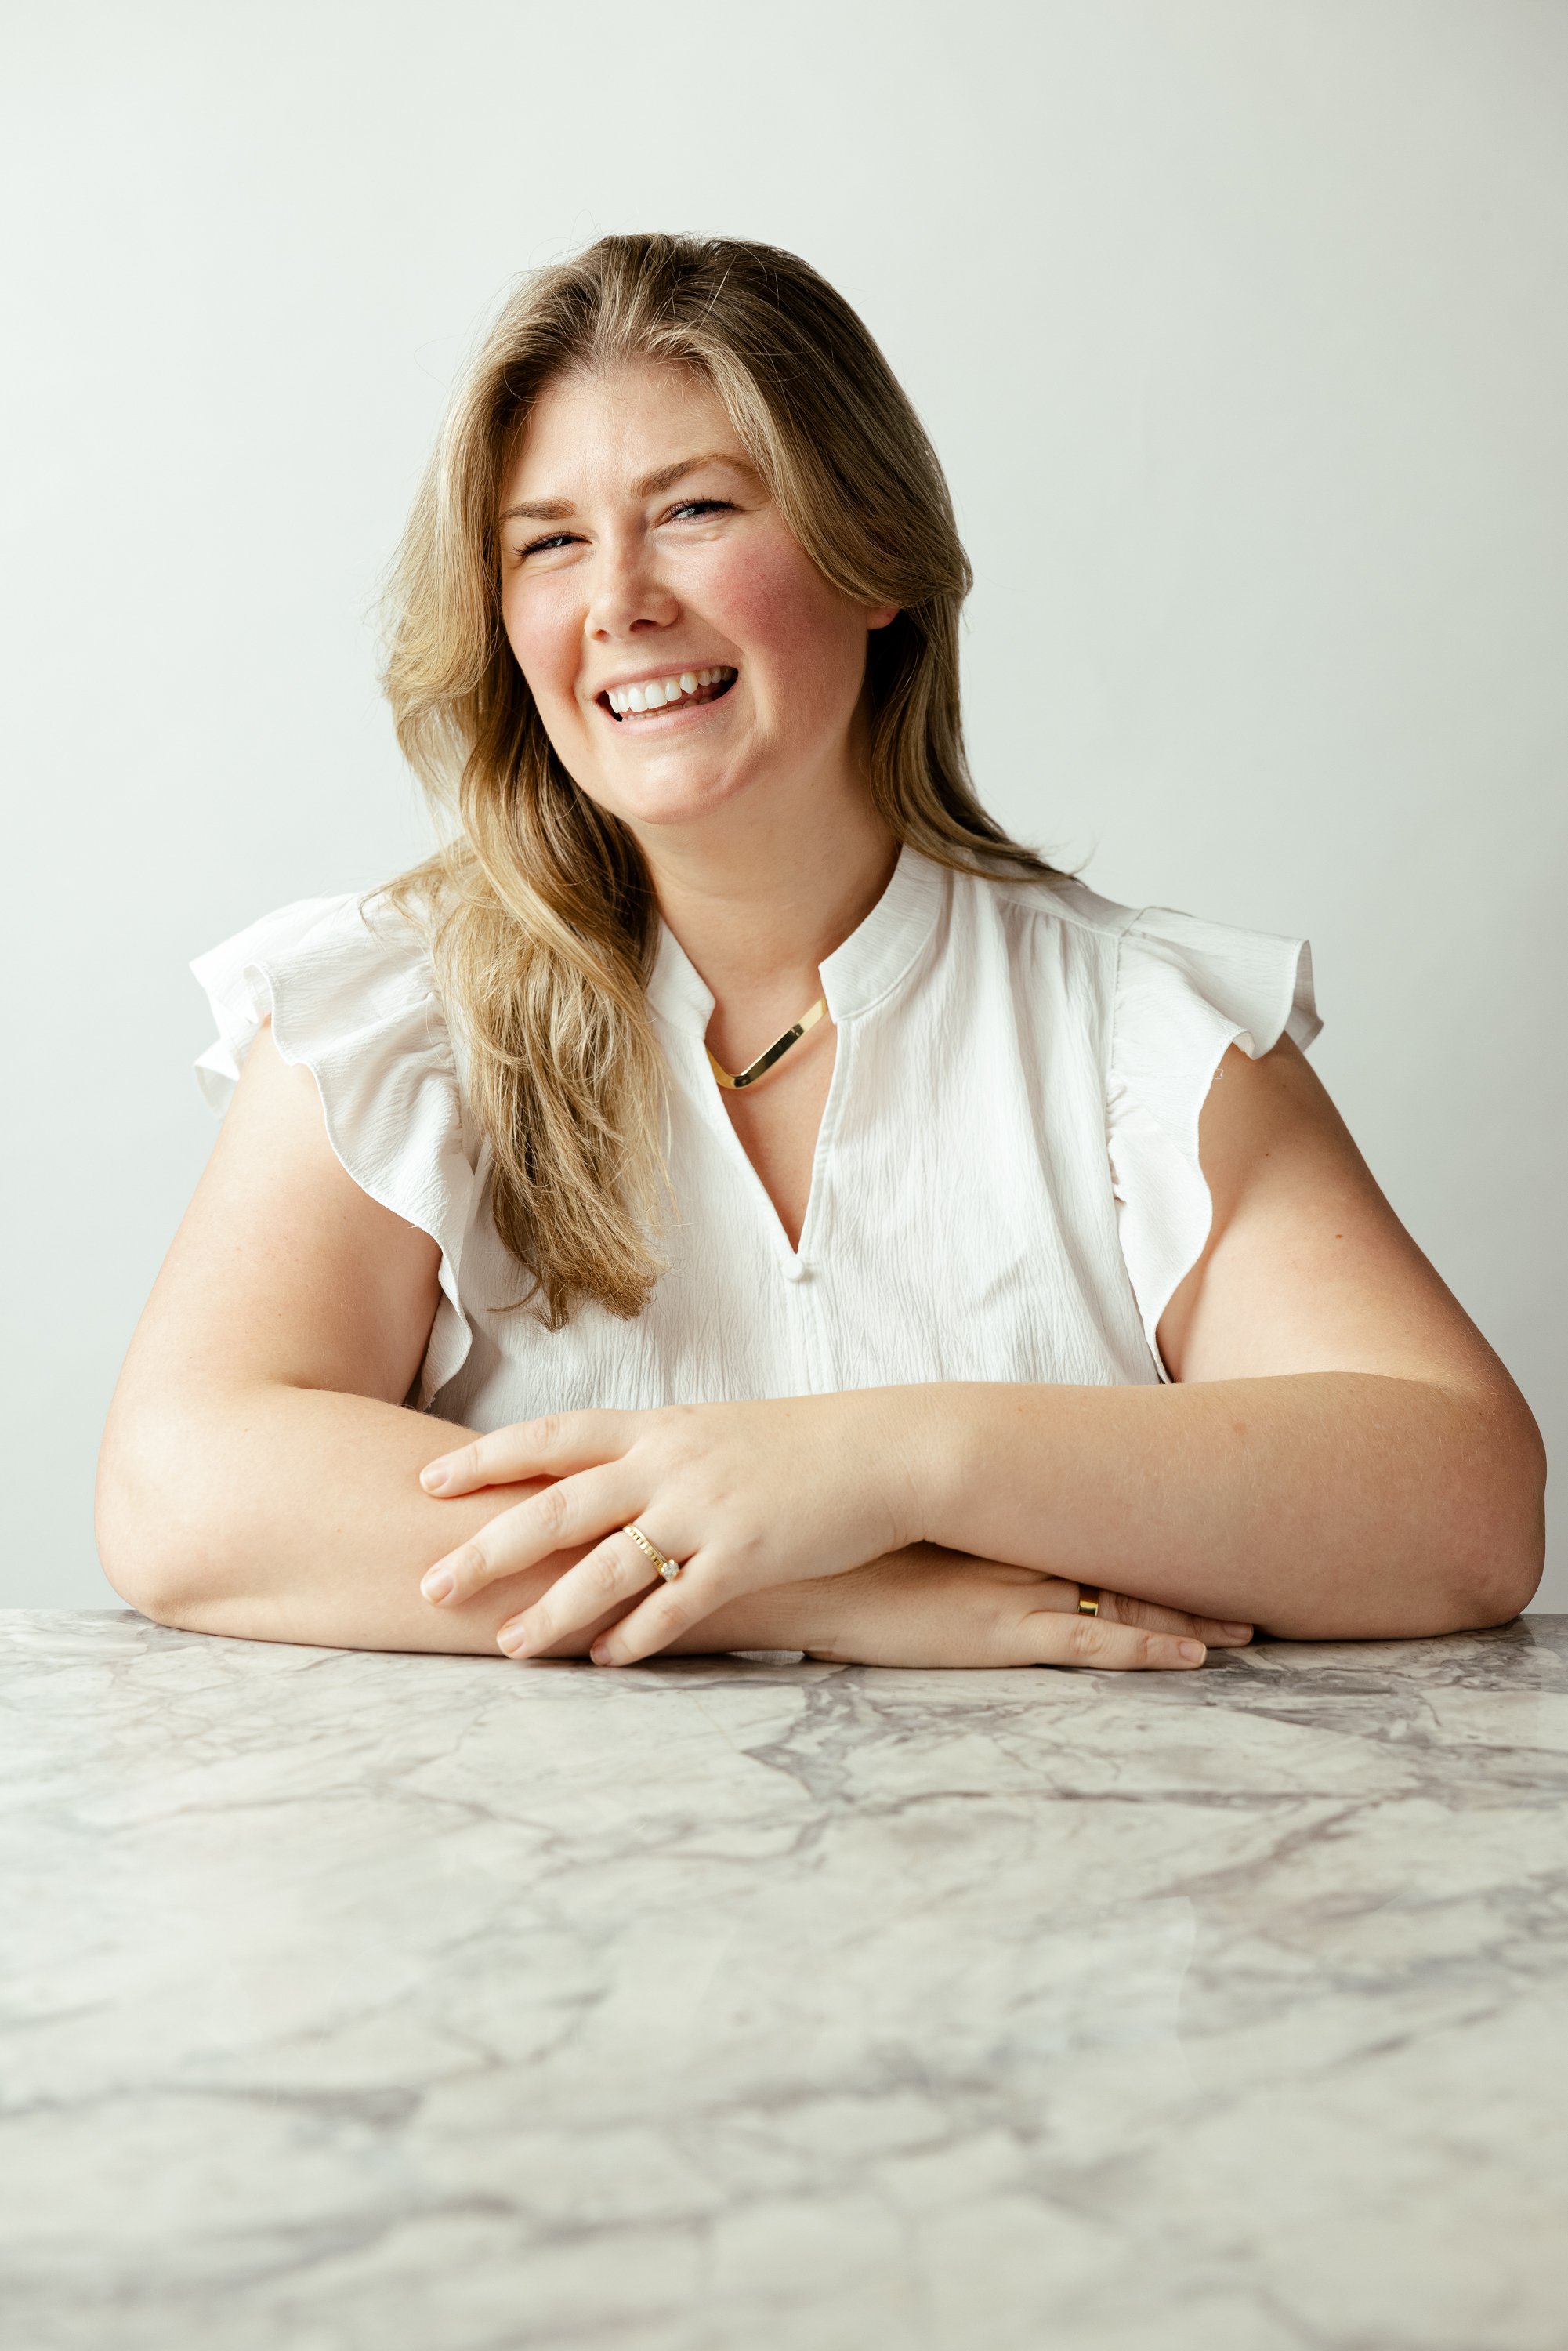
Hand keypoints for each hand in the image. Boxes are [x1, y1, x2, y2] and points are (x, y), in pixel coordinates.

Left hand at [416, 1394, 923, 1663]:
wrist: (883, 1451)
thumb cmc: (795, 1447)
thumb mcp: (710, 1434)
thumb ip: (648, 1457)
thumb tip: (587, 1488)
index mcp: (656, 1428)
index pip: (553, 1436)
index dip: (486, 1459)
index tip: (427, 1481)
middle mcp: (670, 1463)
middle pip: (558, 1506)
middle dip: (488, 1547)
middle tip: (430, 1585)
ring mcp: (708, 1509)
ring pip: (610, 1566)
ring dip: (553, 1611)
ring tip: (507, 1645)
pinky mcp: (749, 1554)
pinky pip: (680, 1603)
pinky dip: (637, 1635)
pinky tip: (604, 1660)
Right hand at [782, 1547, 1251, 1669]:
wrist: (796, 1569)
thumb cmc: (832, 1558)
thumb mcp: (893, 1539)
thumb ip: (935, 1541)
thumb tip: (949, 1545)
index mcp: (993, 1526)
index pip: (1088, 1525)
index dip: (1145, 1534)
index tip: (1195, 1532)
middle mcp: (1015, 1550)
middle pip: (1121, 1561)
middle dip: (1187, 1575)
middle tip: (1250, 1579)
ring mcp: (1013, 1591)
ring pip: (1122, 1602)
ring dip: (1187, 1616)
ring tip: (1246, 1629)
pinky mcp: (1000, 1634)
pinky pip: (1091, 1645)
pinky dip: (1147, 1650)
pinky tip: (1193, 1657)